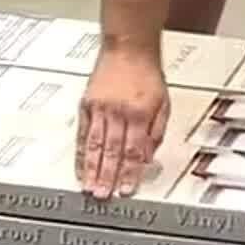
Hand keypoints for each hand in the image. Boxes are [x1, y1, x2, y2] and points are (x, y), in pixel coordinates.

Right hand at [76, 43, 168, 199]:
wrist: (128, 48)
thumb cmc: (147, 73)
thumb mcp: (164, 103)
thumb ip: (157, 132)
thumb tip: (148, 157)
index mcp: (140, 114)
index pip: (134, 151)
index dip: (129, 173)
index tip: (126, 190)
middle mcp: (118, 112)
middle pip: (112, 151)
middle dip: (107, 177)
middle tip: (103, 196)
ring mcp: (100, 109)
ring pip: (95, 145)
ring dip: (92, 169)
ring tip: (89, 188)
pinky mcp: (87, 105)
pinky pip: (83, 133)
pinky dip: (81, 153)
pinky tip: (80, 167)